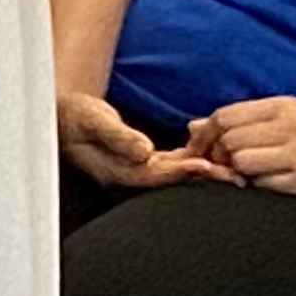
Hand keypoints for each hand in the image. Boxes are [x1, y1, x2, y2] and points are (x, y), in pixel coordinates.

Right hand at [57, 91, 236, 189]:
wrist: (60, 115)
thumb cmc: (70, 115)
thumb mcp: (90, 119)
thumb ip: (117, 136)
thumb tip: (144, 151)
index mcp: (112, 171)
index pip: (150, 175)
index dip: (178, 172)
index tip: (205, 165)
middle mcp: (126, 175)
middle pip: (169, 180)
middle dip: (202, 177)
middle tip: (234, 177)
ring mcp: (134, 169)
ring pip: (174, 174)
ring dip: (202, 171)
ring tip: (234, 170)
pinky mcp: (140, 160)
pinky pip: (171, 164)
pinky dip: (192, 158)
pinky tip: (212, 154)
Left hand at [192, 96, 295, 201]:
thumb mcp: (292, 116)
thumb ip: (245, 119)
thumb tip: (194, 125)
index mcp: (283, 106)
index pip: (225, 115)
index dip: (206, 134)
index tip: (204, 148)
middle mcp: (288, 126)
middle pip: (229, 139)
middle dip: (219, 155)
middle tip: (227, 166)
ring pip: (242, 161)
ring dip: (238, 172)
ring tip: (252, 174)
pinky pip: (265, 184)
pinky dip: (260, 186)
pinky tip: (272, 183)